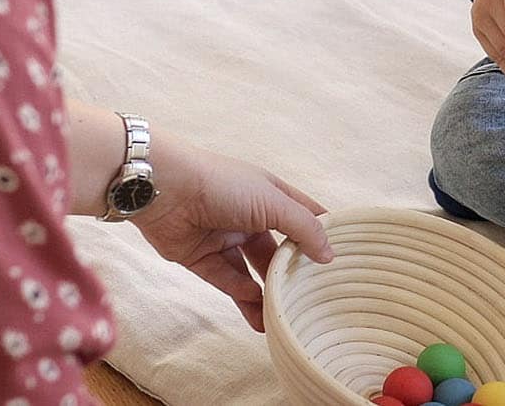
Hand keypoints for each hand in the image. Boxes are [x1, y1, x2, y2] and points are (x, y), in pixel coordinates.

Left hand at [132, 135, 333, 331]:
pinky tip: (257, 309)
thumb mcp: (273, 202)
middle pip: (277, 250)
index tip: (339, 261)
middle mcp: (249, 216)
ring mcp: (224, 237)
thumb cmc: (223, 184)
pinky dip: (241, 294)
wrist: (165, 189)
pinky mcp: (200, 256)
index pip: (304, 216)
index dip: (321, 235)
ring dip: (265, 293)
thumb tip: (329, 254)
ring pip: (251, 271)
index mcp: (269, 195)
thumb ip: (303, 228)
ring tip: (281, 318)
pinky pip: (226, 280)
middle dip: (291, 273)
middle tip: (309, 299)